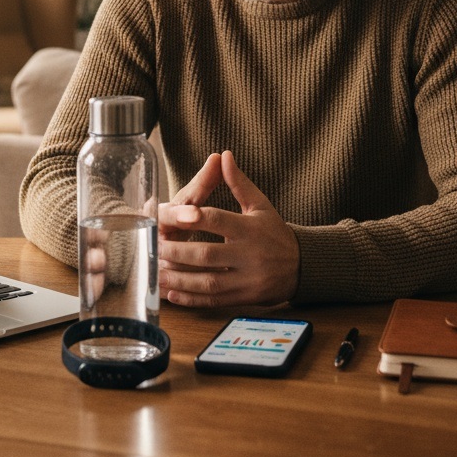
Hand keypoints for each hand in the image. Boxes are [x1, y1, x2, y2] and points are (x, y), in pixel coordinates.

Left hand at [157, 150, 299, 306]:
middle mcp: (249, 255)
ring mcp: (247, 280)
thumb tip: (224, 155)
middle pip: (208, 255)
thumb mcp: (260, 205)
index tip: (173, 216)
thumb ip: (238, 182)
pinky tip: (172, 294)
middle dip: (178, 252)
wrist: (302, 266)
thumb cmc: (275, 232)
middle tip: (154, 247)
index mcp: (251, 229)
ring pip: (208, 283)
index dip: (196, 218)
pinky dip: (192, 300)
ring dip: (179, 279)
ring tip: (156, 272)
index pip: (219, 220)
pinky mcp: (244, 298)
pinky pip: (214, 301)